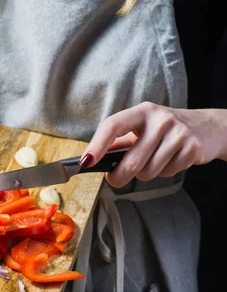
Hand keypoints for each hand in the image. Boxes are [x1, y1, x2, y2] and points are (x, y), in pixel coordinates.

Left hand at [81, 102, 226, 187]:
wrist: (205, 128)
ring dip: (146, 174)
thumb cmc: (164, 130)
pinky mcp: (191, 148)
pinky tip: (171, 160)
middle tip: (115, 179)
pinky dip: (165, 173)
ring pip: (148, 171)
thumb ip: (119, 142)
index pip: (113, 125)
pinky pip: (167, 173)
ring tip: (154, 161)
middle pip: (132, 161)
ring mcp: (178, 133)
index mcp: (142, 112)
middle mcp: (160, 119)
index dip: (97, 145)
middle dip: (119, 176)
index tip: (86, 162)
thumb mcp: (141, 128)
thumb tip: (91, 158)